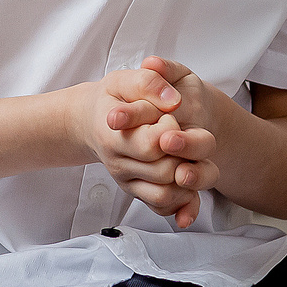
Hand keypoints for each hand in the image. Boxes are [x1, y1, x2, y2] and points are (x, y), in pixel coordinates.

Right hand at [81, 58, 219, 227]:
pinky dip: (183, 202)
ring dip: (190, 179)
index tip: (170, 117)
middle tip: (182, 136)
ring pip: (167, 195)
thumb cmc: (113, 98)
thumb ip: (149, 83)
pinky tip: (190, 184)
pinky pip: (163, 208)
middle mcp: (119, 163)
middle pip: (165, 171)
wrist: (95, 120)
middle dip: (185, 154)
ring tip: (192, 156)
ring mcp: (128, 181)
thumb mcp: (124, 79)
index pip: (152, 144)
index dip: (171, 130)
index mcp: (113, 135)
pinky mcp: (138, 192)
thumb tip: (173, 101)